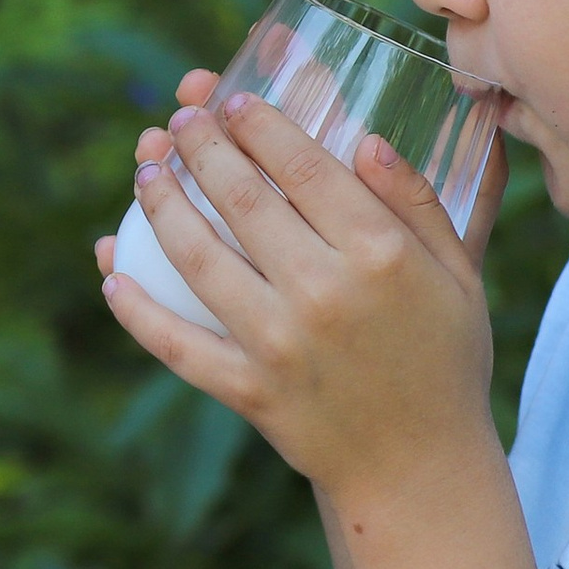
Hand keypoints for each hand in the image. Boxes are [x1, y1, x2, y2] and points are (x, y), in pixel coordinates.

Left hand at [101, 91, 507, 511]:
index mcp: (381, 256)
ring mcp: (280, 345)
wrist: (420, 469)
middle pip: (241, 199)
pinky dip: (136, 307)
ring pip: (197, 257)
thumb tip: (366, 141)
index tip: (231, 99)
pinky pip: (175, 343)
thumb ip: (417, 203)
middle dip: (199, 147)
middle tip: (177, 119)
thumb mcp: (458, 276)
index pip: (304, 167)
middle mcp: (325, 293)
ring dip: (160, 205)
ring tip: (145, 168)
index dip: (259, 125)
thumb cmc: (441, 359)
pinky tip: (110, 265)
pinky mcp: (247, 390)